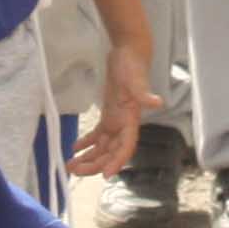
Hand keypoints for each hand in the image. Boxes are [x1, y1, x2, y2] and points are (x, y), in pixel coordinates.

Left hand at [73, 37, 155, 177]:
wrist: (129, 52)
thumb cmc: (133, 64)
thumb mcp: (135, 78)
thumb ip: (143, 92)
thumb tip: (158, 102)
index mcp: (132, 121)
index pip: (126, 147)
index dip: (117, 162)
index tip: (105, 175)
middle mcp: (124, 125)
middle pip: (110, 152)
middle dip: (95, 164)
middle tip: (75, 171)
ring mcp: (116, 121)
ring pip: (102, 147)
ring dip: (88, 157)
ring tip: (70, 166)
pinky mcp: (109, 114)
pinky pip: (98, 134)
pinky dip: (86, 142)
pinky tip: (74, 148)